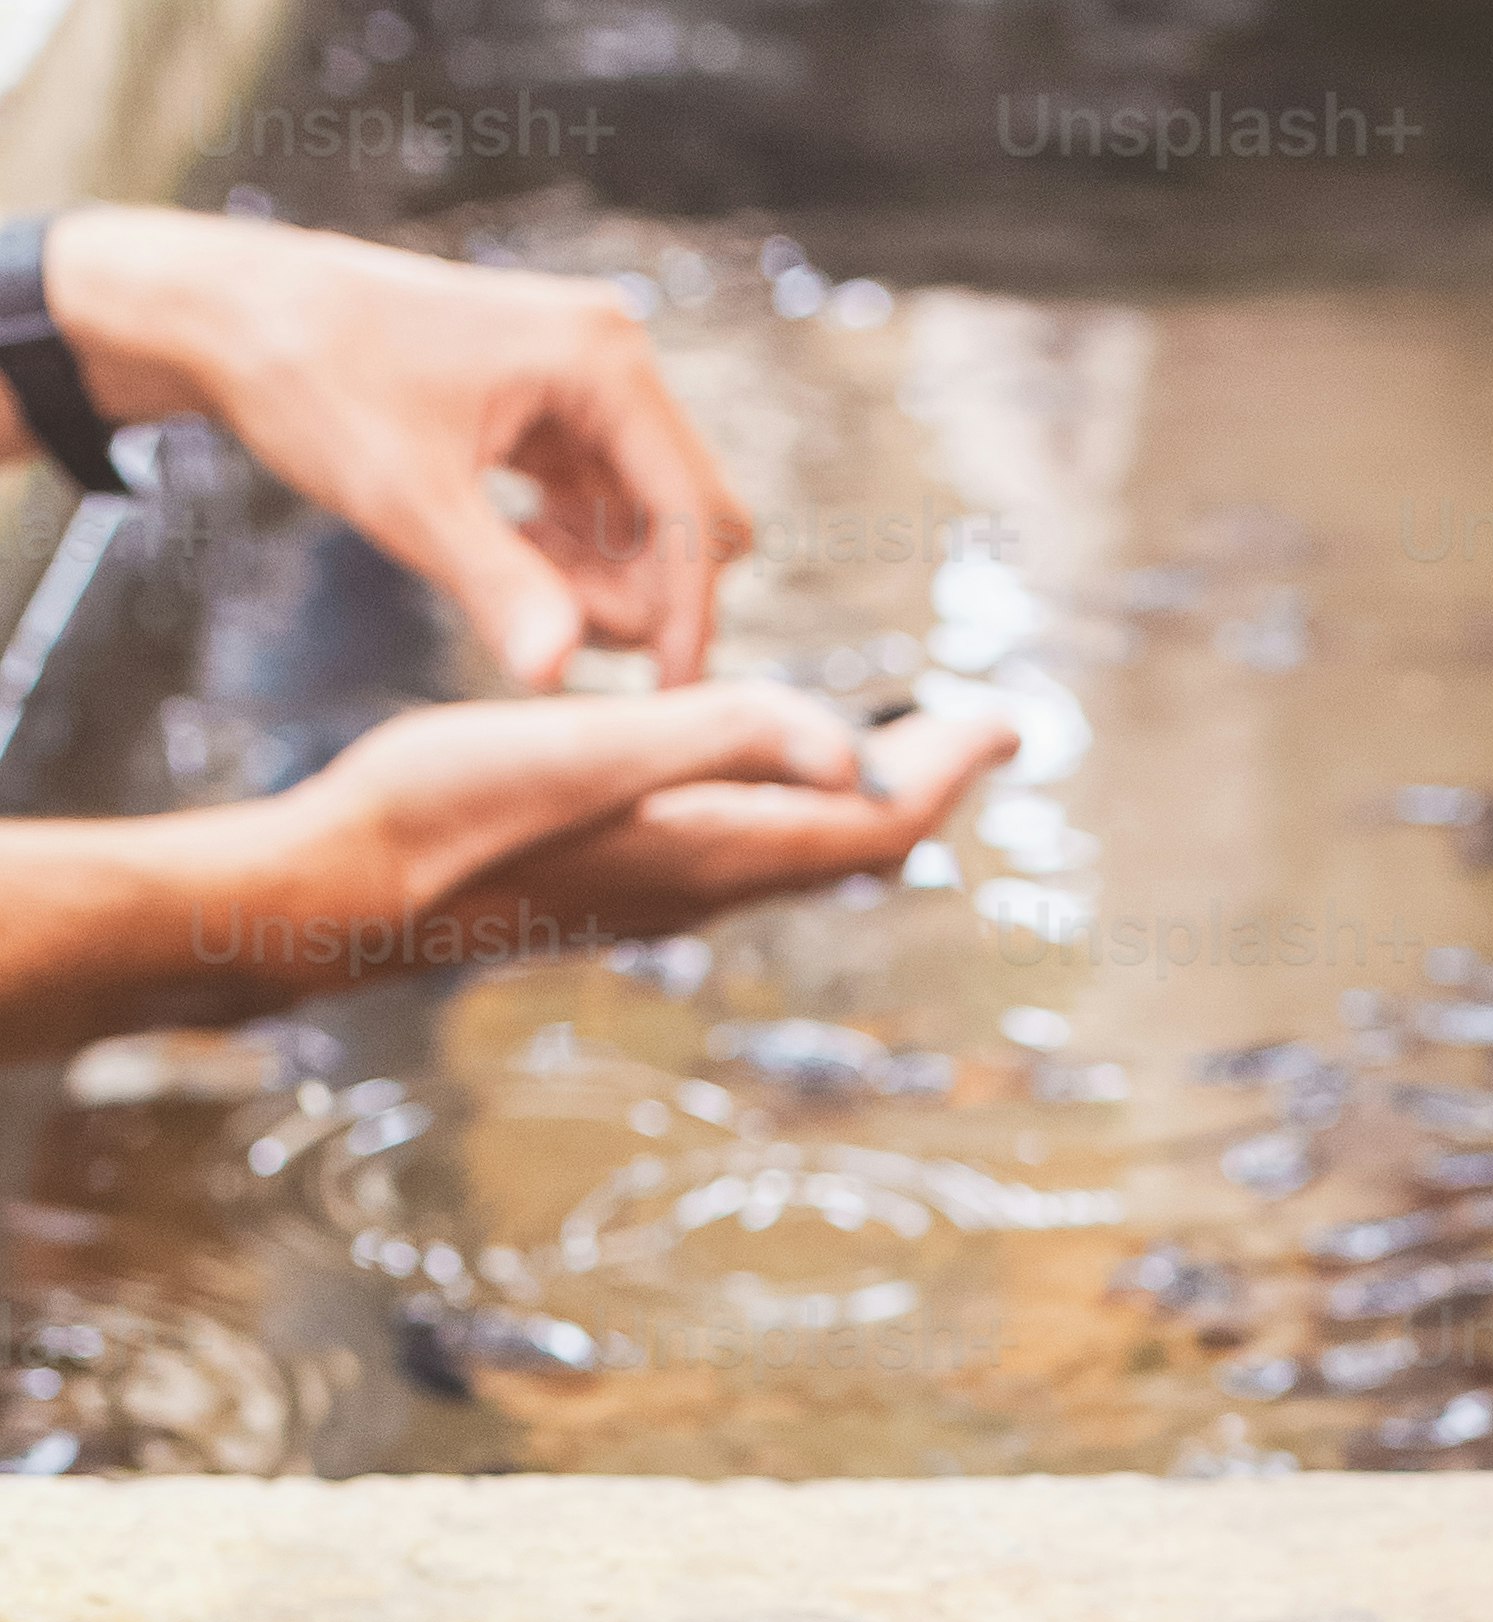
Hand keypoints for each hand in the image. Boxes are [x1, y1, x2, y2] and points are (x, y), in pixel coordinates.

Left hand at [41, 207, 752, 683]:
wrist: (239, 314)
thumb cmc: (315, 385)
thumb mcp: (407, 500)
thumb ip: (499, 586)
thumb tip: (559, 675)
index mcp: (601, 360)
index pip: (695, 514)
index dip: (689, 616)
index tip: (663, 704)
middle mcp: (613, 355)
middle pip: (693, 518)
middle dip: (642, 593)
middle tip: (545, 623)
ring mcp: (588, 377)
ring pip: (654, 518)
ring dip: (604, 577)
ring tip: (509, 583)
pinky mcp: (558, 402)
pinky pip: (610, 502)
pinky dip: (576, 550)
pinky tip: (507, 552)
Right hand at [275, 680, 1016, 967]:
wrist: (344, 891)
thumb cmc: (451, 811)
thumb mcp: (590, 750)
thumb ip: (723, 739)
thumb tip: (856, 758)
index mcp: (715, 848)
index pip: (875, 822)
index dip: (949, 770)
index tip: (1012, 722)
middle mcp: (704, 885)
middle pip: (853, 845)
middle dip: (922, 783)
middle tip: (976, 729)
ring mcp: (659, 892)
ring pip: (798, 852)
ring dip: (855, 798)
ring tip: (891, 745)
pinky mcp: (613, 881)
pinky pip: (737, 846)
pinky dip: (782, 801)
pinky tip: (757, 769)